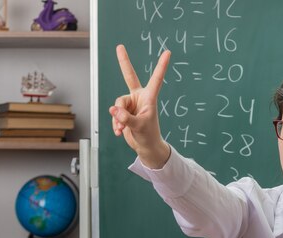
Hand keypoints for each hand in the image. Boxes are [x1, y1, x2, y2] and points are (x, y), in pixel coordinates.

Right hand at [110, 44, 170, 167]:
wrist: (145, 146)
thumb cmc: (149, 135)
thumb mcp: (139, 127)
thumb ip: (126, 118)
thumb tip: (113, 110)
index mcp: (149, 98)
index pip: (156, 79)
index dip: (161, 65)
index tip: (168, 52)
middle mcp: (139, 97)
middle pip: (129, 76)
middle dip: (124, 62)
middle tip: (119, 46)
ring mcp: (130, 104)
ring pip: (117, 104)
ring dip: (117, 117)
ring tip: (121, 128)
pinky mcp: (123, 111)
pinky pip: (114, 113)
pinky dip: (115, 122)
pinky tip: (119, 131)